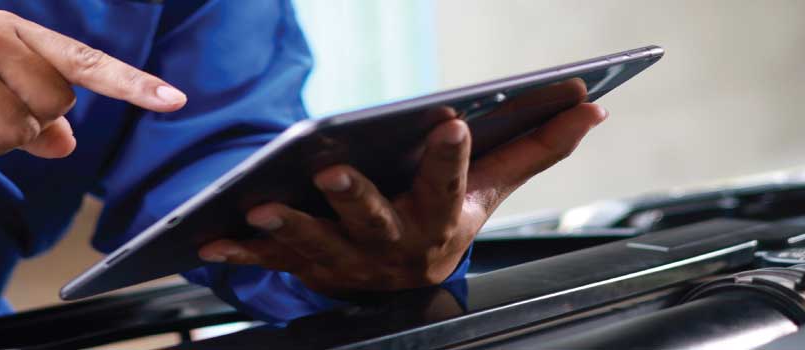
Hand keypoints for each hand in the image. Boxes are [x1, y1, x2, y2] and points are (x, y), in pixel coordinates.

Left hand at [198, 102, 607, 296]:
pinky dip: (239, 250)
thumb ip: (538, 148)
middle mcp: (392, 246)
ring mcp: (345, 260)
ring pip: (315, 244)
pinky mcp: (304, 265)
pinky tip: (210, 236)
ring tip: (262, 204)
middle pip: (373, 221)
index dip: (450, 159)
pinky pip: (268, 260)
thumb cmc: (445, 217)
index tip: (451, 122)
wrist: (399, 284)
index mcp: (441, 221)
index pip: (450, 186)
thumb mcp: (492, 188)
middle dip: (353, 198)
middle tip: (332, 170)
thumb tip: (594, 104)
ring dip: (287, 226)